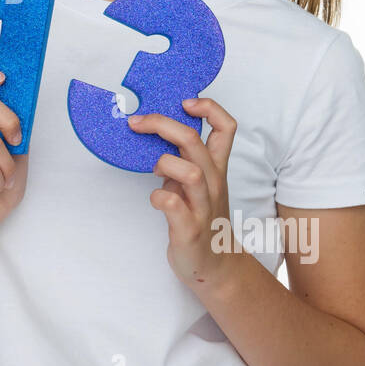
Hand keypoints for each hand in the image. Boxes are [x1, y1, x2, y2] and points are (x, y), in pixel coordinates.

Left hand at [129, 97, 238, 288]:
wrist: (214, 264)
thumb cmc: (200, 217)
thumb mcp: (196, 182)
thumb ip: (182, 159)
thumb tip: (155, 133)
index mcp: (215, 167)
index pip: (226, 127)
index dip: (209, 108)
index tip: (186, 102)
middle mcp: (212, 182)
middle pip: (194, 141)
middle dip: (163, 124)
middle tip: (137, 121)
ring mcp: (202, 206)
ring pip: (190, 173)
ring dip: (165, 163)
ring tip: (153, 168)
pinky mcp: (189, 228)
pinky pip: (172, 204)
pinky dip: (159, 197)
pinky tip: (156, 199)